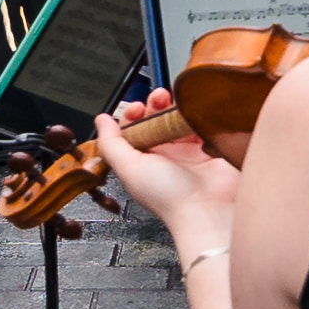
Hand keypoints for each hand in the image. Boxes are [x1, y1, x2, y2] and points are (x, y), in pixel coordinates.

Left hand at [91, 98, 243, 238]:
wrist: (208, 209)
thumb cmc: (170, 199)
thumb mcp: (129, 169)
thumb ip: (111, 144)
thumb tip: (101, 121)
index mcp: (140, 163)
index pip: (131, 131)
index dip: (132, 115)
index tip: (137, 107)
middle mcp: (162, 157)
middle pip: (154, 121)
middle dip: (154, 106)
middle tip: (158, 99)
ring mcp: (185, 153)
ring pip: (176, 120)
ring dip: (173, 106)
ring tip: (174, 101)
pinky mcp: (206, 149)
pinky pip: (199, 124)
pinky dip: (195, 114)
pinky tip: (192, 109)